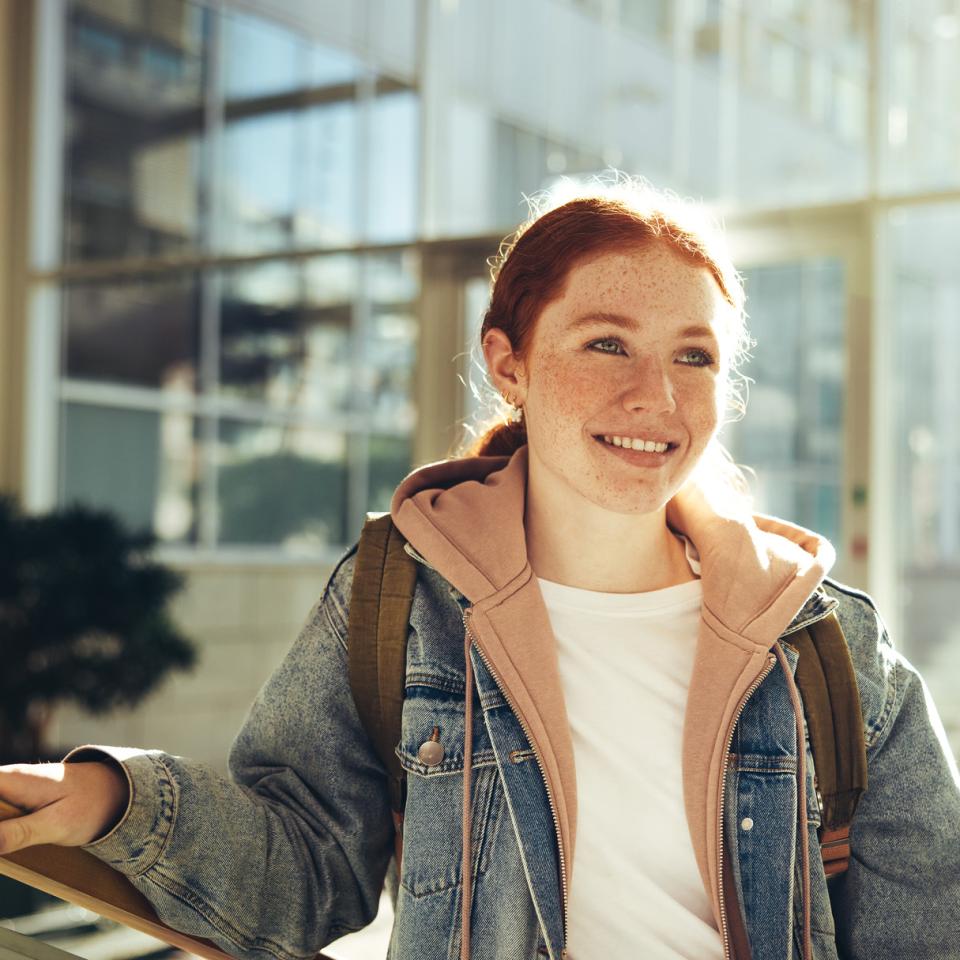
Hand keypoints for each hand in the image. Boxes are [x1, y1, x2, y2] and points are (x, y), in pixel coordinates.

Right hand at [0, 761, 129, 854]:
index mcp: (12, 780)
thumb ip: (20, 833)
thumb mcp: (57, 823)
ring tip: (24, 839)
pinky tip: (4, 844)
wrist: (115, 791)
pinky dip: (0, 832)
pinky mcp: (14, 803)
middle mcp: (6, 781)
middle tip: (6, 845)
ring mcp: (9, 791)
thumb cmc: (90, 803)